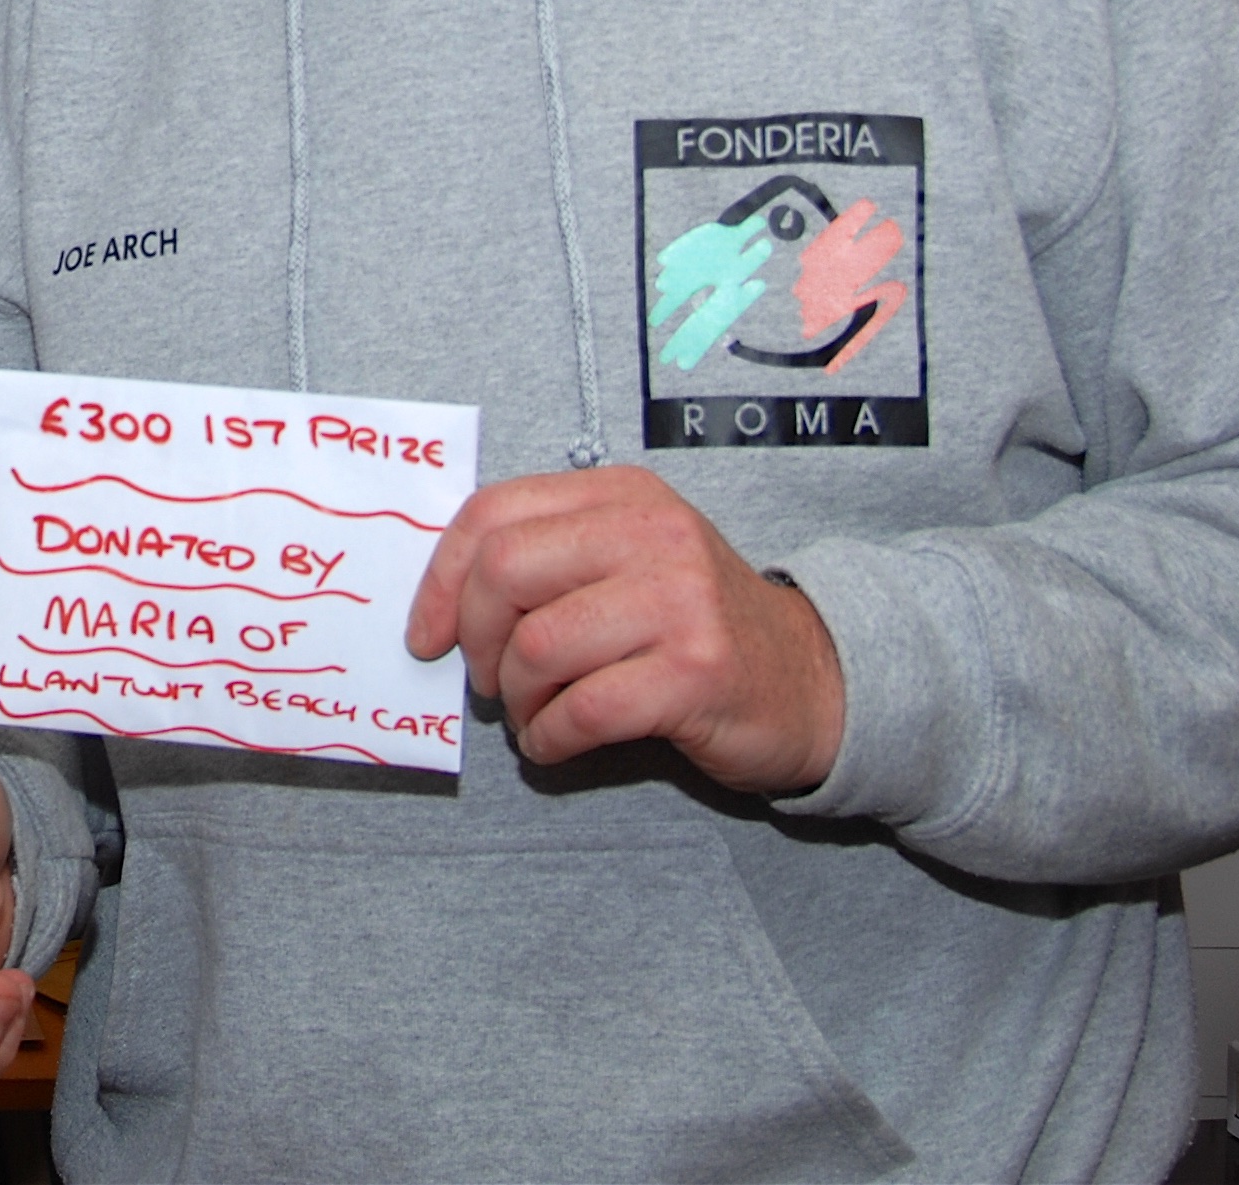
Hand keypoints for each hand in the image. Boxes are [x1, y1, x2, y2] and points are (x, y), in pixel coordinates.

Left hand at [406, 465, 843, 792]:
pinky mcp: (697, 673)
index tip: (427, 634)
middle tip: (489, 680)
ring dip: (517, 699)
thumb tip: (441, 604)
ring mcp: (680, 601)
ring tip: (535, 714)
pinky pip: (583, 710)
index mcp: (622, 495)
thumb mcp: (626, 561)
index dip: (441, 579)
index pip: (493, 514)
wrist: (812, 681)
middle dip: (476, 640)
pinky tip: (557, 742)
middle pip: (504, 572)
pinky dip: (550, 738)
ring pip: (538, 646)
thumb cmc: (694, 627)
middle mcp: (652, 534)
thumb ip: (547, 560)